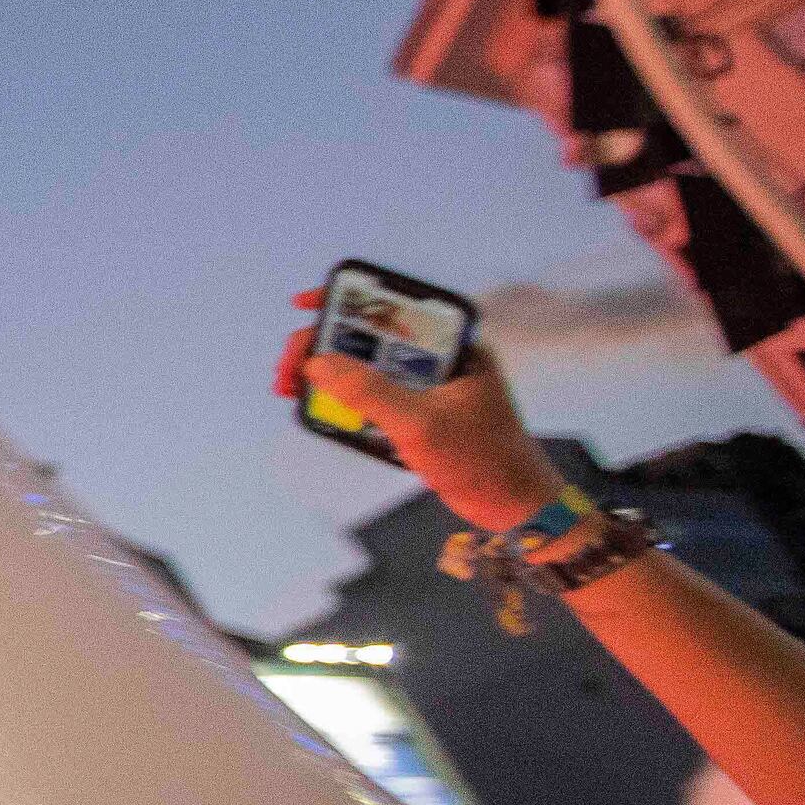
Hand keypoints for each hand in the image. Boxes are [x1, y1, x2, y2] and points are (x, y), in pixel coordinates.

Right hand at [277, 296, 566, 531]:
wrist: (514, 506)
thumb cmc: (482, 461)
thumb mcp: (420, 424)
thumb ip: (369, 392)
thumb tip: (317, 363)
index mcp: (455, 345)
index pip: (396, 306)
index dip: (348, 298)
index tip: (304, 306)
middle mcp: (443, 357)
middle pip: (372, 336)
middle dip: (324, 347)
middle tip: (289, 369)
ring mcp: (431, 384)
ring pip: (369, 366)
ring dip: (330, 375)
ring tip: (292, 389)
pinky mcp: (422, 410)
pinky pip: (375, 394)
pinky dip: (346, 399)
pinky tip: (322, 410)